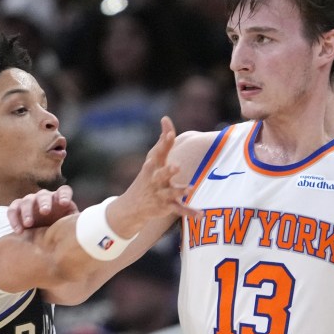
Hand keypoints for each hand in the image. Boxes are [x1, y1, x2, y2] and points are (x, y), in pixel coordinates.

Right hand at [7, 185, 77, 232]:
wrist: (44, 237)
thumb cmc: (61, 229)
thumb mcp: (71, 226)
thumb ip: (77, 223)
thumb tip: (88, 225)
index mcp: (60, 198)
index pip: (64, 191)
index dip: (64, 195)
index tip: (65, 203)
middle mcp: (45, 197)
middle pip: (43, 195)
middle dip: (44, 202)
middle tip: (45, 212)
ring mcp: (30, 202)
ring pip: (26, 201)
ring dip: (27, 212)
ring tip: (29, 224)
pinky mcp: (17, 209)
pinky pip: (13, 211)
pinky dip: (14, 219)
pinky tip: (19, 230)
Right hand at [111, 117, 202, 234]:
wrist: (132, 206)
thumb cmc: (147, 177)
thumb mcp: (153, 159)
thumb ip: (162, 141)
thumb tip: (166, 119)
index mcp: (153, 166)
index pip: (158, 152)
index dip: (164, 143)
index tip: (170, 133)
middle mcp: (155, 180)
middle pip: (161, 174)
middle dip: (168, 171)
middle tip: (176, 166)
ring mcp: (160, 194)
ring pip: (171, 192)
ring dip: (180, 190)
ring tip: (189, 188)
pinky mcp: (166, 206)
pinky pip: (179, 209)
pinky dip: (190, 212)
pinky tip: (200, 214)